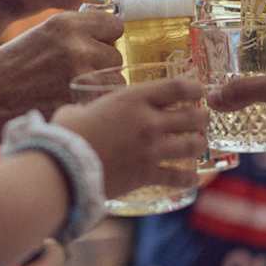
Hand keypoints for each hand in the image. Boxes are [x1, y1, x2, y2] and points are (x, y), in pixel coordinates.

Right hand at [0, 10, 123, 132]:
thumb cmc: (8, 70)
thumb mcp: (40, 36)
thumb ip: (73, 34)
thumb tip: (106, 37)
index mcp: (65, 23)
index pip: (114, 25)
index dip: (105, 38)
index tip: (95, 47)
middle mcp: (76, 45)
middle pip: (116, 55)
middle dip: (102, 66)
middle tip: (76, 75)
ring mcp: (79, 75)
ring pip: (114, 80)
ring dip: (100, 87)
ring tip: (72, 91)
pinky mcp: (78, 102)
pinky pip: (103, 102)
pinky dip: (92, 105)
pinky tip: (70, 105)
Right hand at [53, 76, 207, 198]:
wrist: (63, 168)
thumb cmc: (66, 135)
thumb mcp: (78, 110)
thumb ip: (88, 110)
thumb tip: (80, 114)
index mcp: (132, 99)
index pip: (176, 87)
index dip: (194, 87)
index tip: (199, 89)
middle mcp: (148, 122)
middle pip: (193, 116)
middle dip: (202, 117)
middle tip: (201, 119)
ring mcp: (151, 150)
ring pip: (192, 145)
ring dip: (199, 144)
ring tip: (198, 144)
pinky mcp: (147, 175)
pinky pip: (177, 176)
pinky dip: (187, 178)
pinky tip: (192, 178)